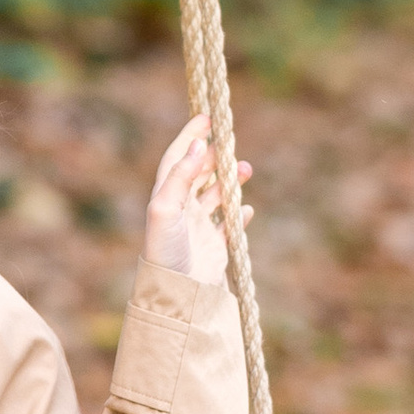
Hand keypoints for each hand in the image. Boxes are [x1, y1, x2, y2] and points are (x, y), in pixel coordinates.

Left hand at [142, 113, 248, 282]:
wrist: (177, 296)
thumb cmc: (166, 252)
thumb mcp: (166, 209)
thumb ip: (180, 177)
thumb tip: (199, 146)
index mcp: (166, 198)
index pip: (178, 159)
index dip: (190, 137)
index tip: (206, 117)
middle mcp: (182, 211)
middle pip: (199, 174)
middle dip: (214, 156)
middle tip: (231, 142)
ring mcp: (199, 230)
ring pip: (216, 197)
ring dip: (230, 181)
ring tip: (246, 170)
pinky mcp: (215, 249)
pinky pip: (228, 226)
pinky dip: (238, 215)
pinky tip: (246, 211)